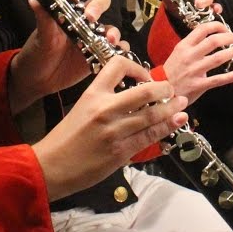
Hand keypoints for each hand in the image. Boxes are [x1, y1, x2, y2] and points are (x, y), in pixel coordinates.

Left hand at [8, 0, 118, 112]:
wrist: (39, 80)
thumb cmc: (37, 52)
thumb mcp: (40, 36)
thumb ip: (42, 17)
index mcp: (66, 9)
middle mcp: (83, 19)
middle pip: (100, 2)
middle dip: (98, 6)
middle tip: (91, 17)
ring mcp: (93, 37)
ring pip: (110, 26)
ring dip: (113, 30)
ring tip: (109, 39)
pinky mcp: (100, 54)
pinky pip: (116, 48)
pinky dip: (120, 49)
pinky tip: (116, 52)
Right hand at [32, 56, 187, 200]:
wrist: (51, 166)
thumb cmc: (65, 139)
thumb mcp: (82, 109)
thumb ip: (105, 100)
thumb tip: (132, 97)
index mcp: (92, 94)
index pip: (118, 66)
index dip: (137, 67)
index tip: (145, 76)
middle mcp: (105, 109)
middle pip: (145, 91)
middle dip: (164, 88)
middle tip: (171, 89)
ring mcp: (114, 131)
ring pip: (152, 115)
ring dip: (171, 108)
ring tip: (181, 104)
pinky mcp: (121, 151)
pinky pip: (149, 136)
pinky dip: (166, 128)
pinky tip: (176, 122)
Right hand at [161, 21, 232, 103]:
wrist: (159, 92)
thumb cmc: (170, 74)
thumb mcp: (177, 54)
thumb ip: (192, 47)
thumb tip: (210, 40)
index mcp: (183, 46)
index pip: (202, 29)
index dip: (217, 26)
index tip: (226, 29)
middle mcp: (189, 56)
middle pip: (213, 41)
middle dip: (230, 37)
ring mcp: (194, 70)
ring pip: (218, 58)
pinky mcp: (198, 85)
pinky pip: (218, 79)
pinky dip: (232, 75)